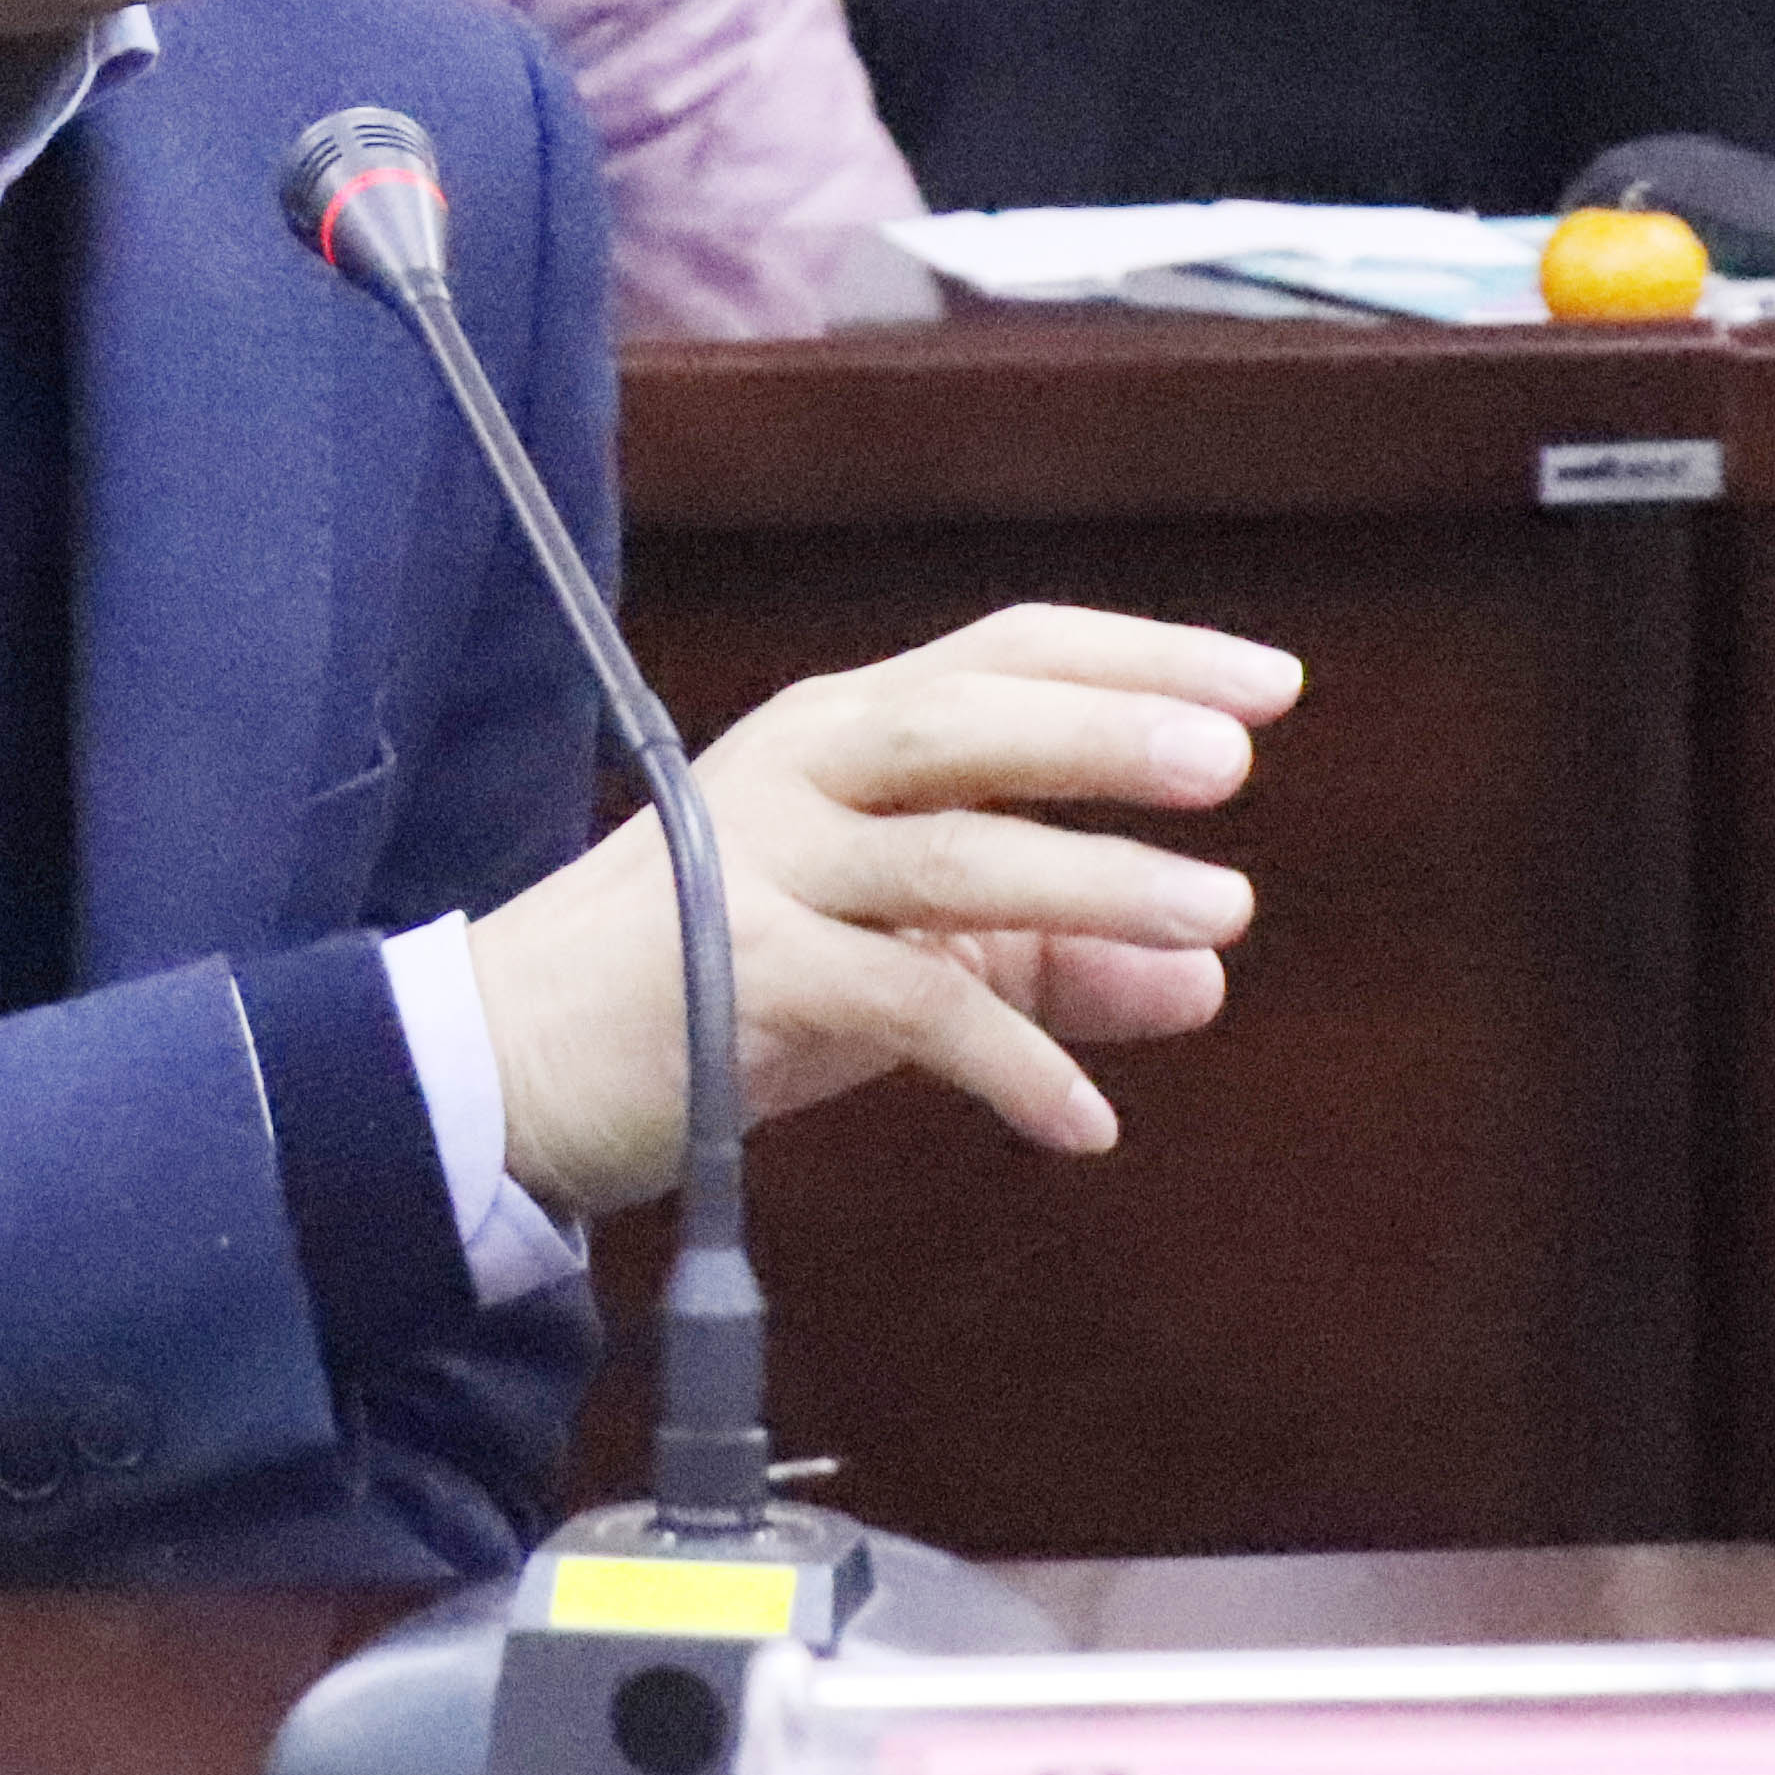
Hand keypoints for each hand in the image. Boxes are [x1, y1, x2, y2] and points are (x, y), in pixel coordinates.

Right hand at [464, 604, 1292, 1213]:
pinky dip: (1007, 1061)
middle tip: (1235, 759)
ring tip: (1215, 917)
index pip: (1003, 655)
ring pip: (949, 852)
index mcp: (838, 733)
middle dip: (1106, 730)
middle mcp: (800, 771)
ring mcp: (763, 867)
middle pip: (966, 719)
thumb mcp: (893, 956)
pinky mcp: (740, 975)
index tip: (1266, 685)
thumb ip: (1043, 958)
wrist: (508, 1058)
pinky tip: (1084, 1120)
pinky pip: (902, 1005)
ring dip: (1092, 883)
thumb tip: (1205, 975)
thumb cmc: (707, 988)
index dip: (1138, 660)